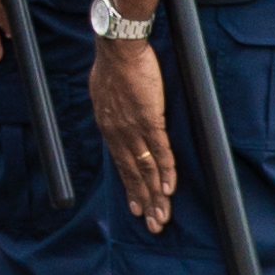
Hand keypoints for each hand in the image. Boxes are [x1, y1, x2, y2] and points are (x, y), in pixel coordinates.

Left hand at [88, 32, 175, 229]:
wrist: (119, 49)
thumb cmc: (114, 65)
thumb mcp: (104, 94)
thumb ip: (112, 112)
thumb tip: (116, 117)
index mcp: (109, 129)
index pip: (122, 165)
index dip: (131, 188)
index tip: (136, 207)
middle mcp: (118, 135)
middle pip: (133, 175)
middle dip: (144, 202)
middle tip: (153, 224)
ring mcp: (134, 130)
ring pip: (146, 169)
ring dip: (156, 194)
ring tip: (162, 215)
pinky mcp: (150, 120)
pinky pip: (159, 151)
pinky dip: (166, 171)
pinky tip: (169, 188)